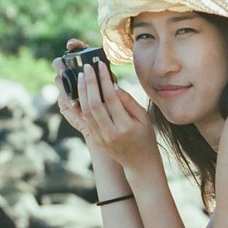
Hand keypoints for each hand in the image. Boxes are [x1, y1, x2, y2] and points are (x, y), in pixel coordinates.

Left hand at [58, 43, 157, 167]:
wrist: (139, 162)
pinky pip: (86, 118)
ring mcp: (101, 137)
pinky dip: (83, 103)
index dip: (104, 79)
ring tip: (82, 76)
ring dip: (82, 92)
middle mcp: (111, 133)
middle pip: (95, 104)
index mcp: (126, 126)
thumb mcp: (143, 117)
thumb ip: (128, 101)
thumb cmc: (145, 136)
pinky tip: (82, 91)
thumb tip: (114, 85)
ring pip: (87, 111)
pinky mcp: (96, 139)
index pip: (111, 98)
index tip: (100, 66)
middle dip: (90, 82)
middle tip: (87, 67)